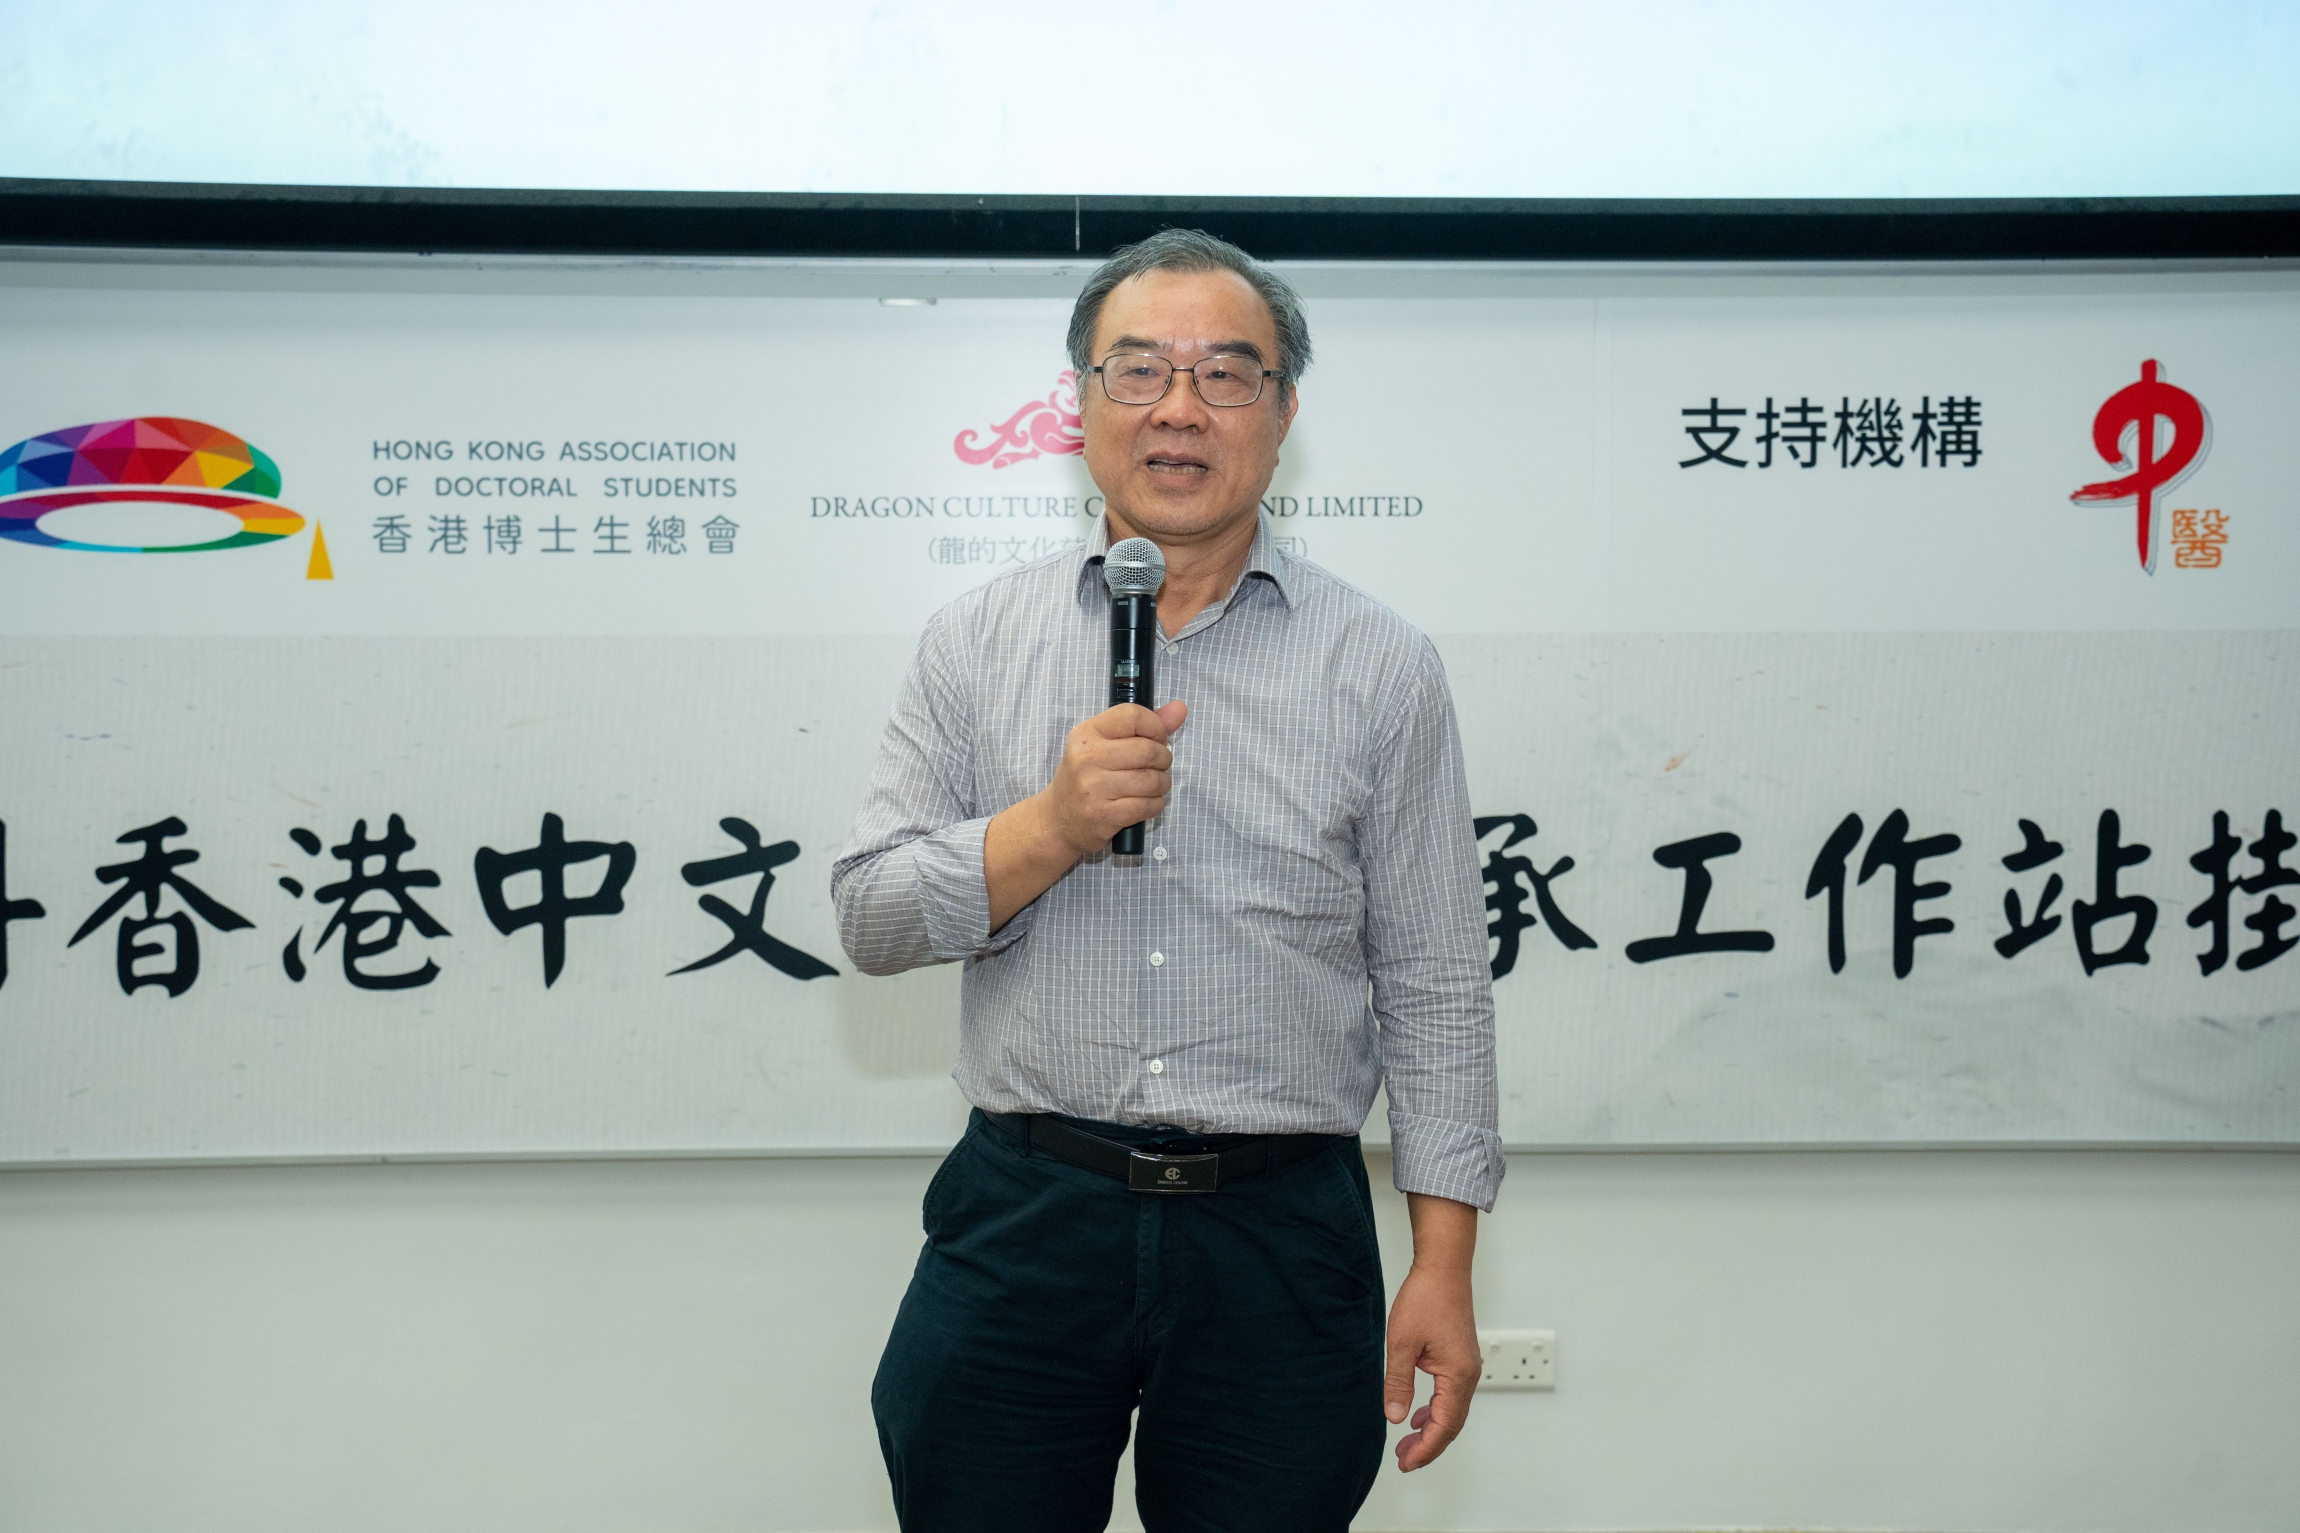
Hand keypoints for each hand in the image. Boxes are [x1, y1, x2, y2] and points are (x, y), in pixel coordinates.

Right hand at [1042, 700, 1188, 853]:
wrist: (1058, 819)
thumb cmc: (1086, 776)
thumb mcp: (1104, 744)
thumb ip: (1143, 725)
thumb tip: (1180, 708)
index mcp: (1087, 733)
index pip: (1133, 715)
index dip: (1155, 726)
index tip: (1155, 739)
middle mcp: (1087, 758)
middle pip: (1148, 750)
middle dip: (1163, 759)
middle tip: (1156, 766)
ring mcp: (1094, 788)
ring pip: (1152, 780)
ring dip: (1162, 784)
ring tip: (1152, 785)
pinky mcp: (1104, 815)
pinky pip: (1148, 805)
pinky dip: (1155, 804)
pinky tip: (1145, 802)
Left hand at [1385, 1195, 1479, 1471]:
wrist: (1443, 1267)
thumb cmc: (1425, 1299)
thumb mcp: (1402, 1343)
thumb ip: (1398, 1383)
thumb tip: (1395, 1418)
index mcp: (1457, 1375)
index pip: (1443, 1426)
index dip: (1425, 1449)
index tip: (1405, 1463)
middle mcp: (1468, 1375)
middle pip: (1452, 1424)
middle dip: (1429, 1445)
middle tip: (1403, 1460)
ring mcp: (1467, 1367)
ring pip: (1453, 1411)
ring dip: (1432, 1429)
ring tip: (1408, 1442)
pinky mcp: (1461, 1358)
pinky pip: (1452, 1395)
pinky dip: (1436, 1410)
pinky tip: (1419, 1413)